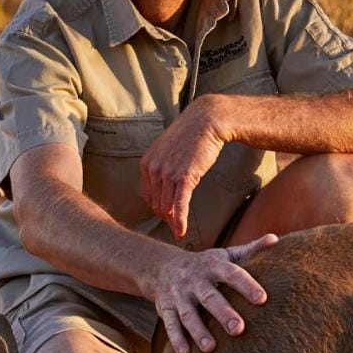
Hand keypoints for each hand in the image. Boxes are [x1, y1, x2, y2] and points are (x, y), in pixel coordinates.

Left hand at [140, 98, 225, 237]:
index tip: (166, 216)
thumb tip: (163, 184)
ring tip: (178, 232)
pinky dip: (180, 220)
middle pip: (156, 203)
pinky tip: (181, 232)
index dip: (157, 208)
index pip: (148, 195)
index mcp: (147, 163)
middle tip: (173, 228)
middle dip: (165, 218)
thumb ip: (161, 167)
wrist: (205, 121)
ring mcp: (168, 173)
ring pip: (166, 206)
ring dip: (173, 222)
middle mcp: (154, 169)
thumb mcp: (167, 150)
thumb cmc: (190, 136)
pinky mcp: (184, 177)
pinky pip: (179, 204)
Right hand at [146, 235, 278, 352]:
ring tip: (211, 348)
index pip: (231, 274)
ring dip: (198, 331)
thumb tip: (275, 240)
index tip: (262, 299)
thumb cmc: (204, 265)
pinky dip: (176, 338)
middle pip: (209, 297)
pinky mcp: (165, 308)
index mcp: (212, 265)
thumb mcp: (225, 254)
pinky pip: (170, 324)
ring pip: (188, 314)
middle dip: (223, 313)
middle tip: (238, 329)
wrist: (161, 266)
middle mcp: (194, 279)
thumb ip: (250, 250)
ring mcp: (178, 294)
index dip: (246, 285)